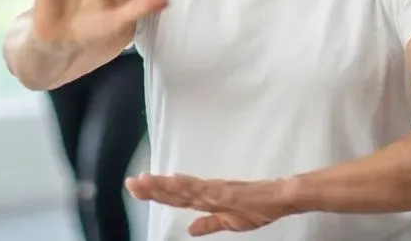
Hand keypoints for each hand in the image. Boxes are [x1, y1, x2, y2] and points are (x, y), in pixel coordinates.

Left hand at [126, 173, 296, 236]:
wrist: (280, 198)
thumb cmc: (258, 207)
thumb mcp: (230, 222)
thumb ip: (210, 224)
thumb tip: (189, 228)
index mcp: (207, 198)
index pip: (177, 196)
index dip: (157, 193)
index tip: (137, 188)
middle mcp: (206, 191)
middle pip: (174, 190)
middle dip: (152, 188)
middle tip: (130, 183)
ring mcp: (214, 190)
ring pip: (183, 187)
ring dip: (163, 184)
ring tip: (144, 181)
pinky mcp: (224, 191)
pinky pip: (201, 189)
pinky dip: (185, 185)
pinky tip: (172, 182)